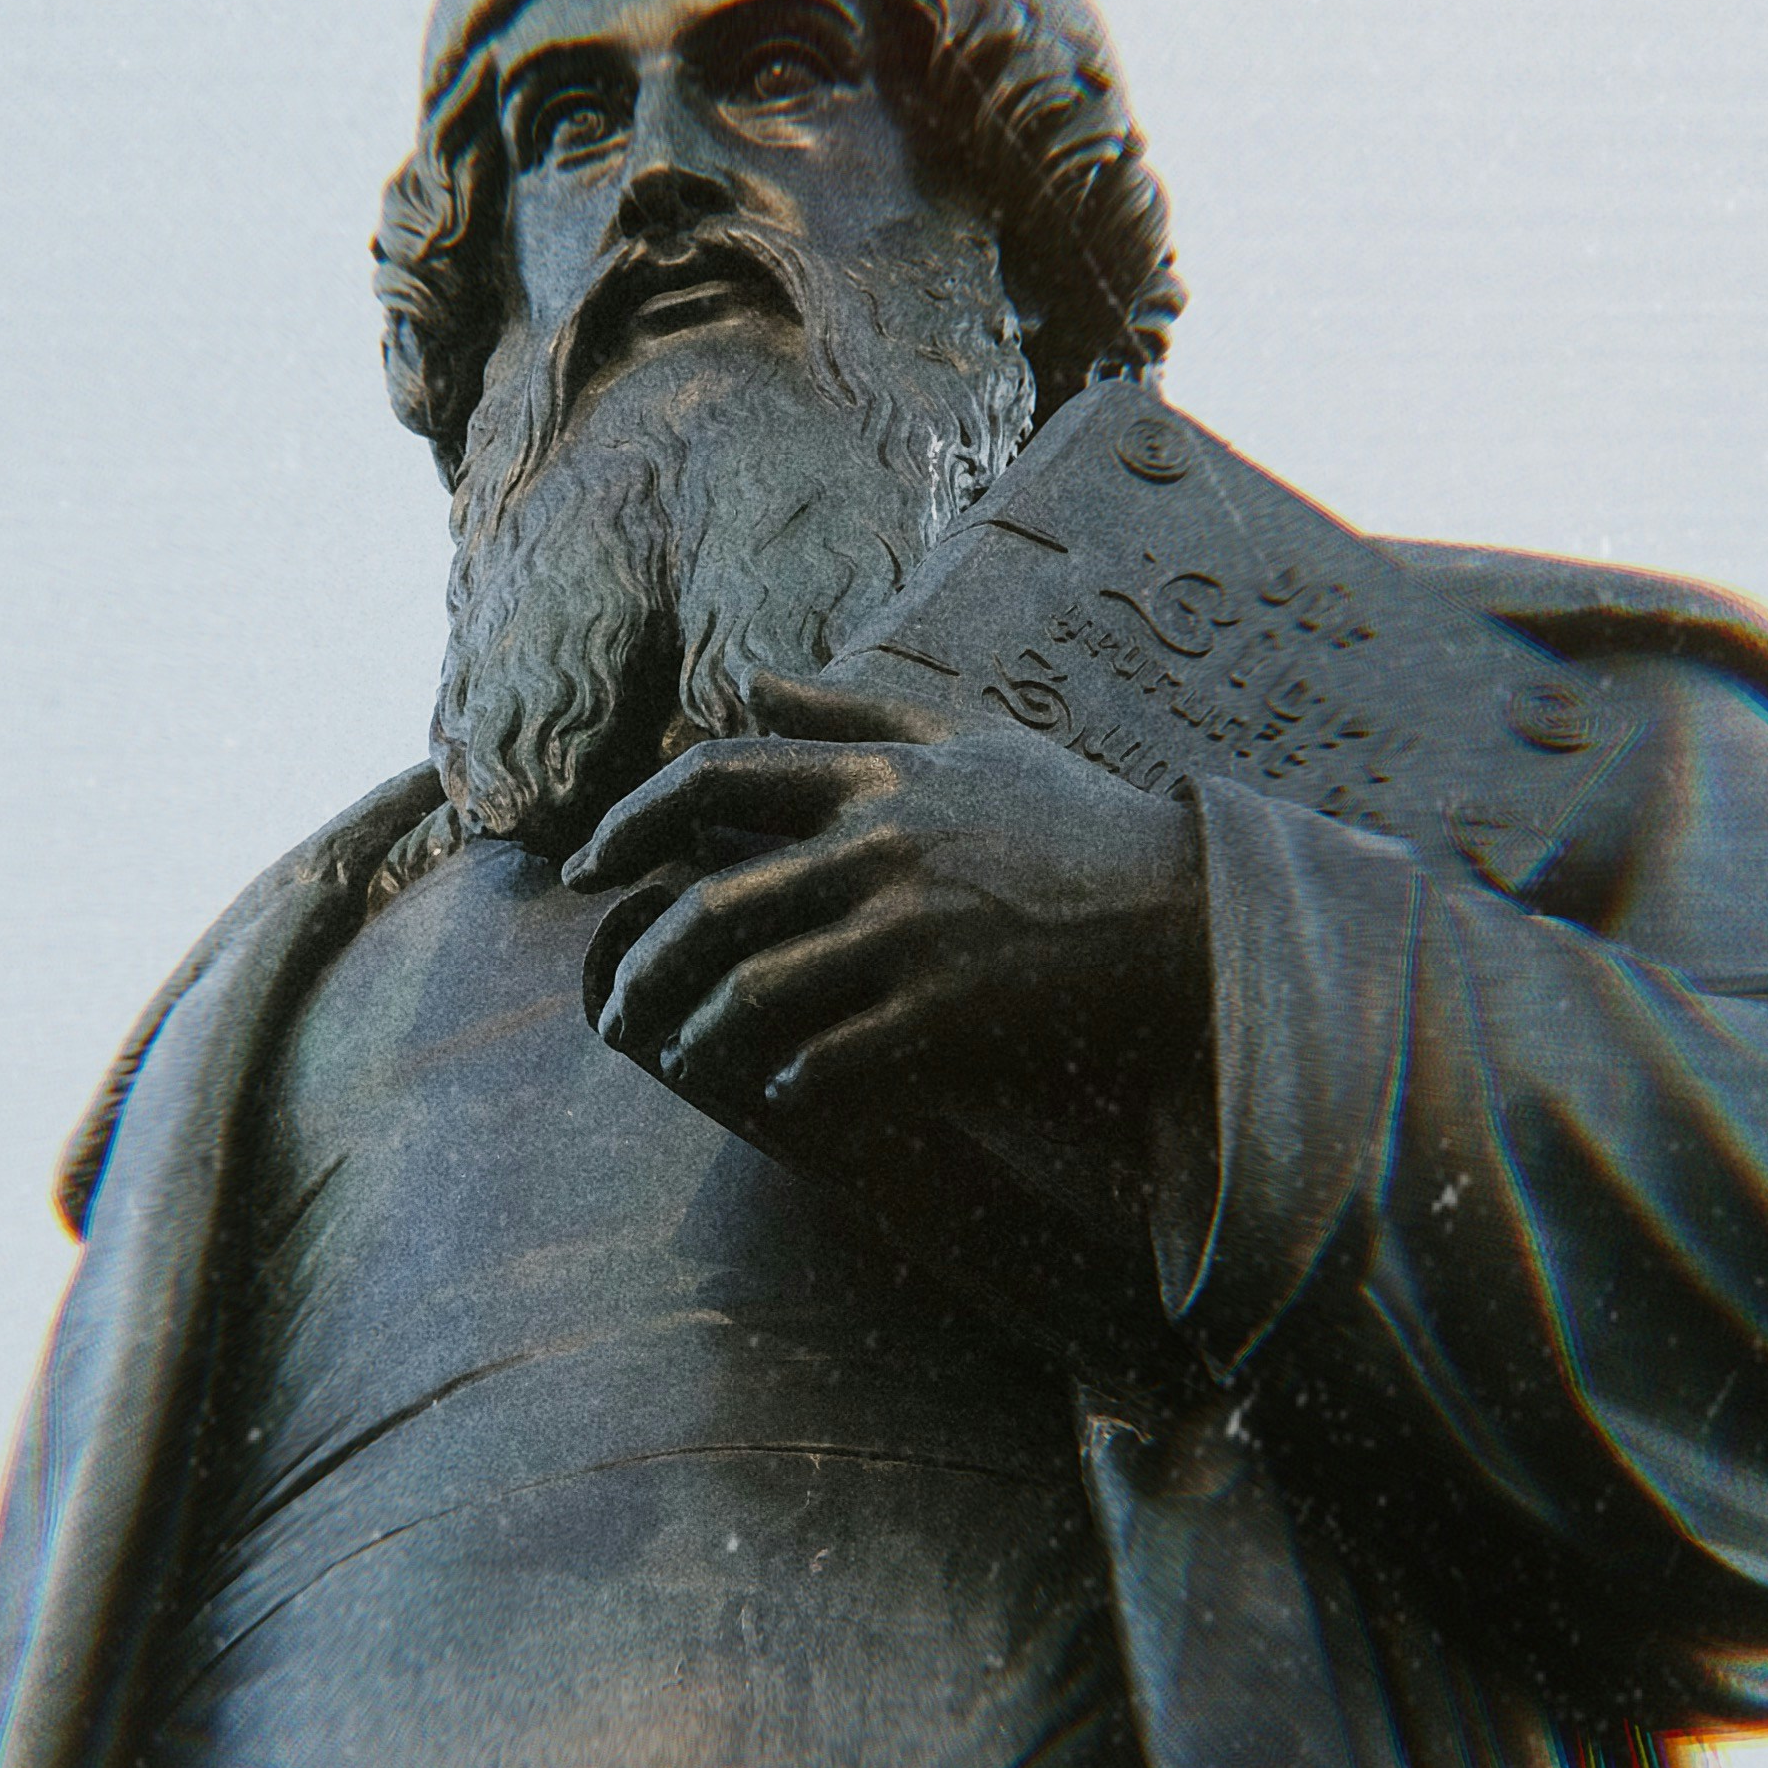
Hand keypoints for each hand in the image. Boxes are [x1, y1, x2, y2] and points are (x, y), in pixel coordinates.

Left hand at [562, 673, 1203, 1148]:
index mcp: (875, 774)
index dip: (629, 821)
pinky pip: (830, 1053)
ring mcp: (911, 930)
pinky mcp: (945, 1007)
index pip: (714, 776)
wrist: (1181, 913)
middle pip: (711, 904)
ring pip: (754, 989)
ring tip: (679, 1052)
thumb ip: (851, 704)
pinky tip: (779, 1088)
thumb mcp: (968, 737)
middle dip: (640, 963)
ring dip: (698, 1031)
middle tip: (613, 1001)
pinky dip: (788, 1076)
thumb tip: (745, 678)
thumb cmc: (1074, 822)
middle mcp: (879, 846)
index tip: (586, 869)